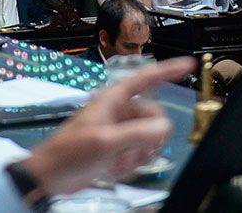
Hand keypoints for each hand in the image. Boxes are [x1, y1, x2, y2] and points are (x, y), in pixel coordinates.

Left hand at [20, 57, 196, 194]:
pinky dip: (131, 163)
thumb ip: (137, 134)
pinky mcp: (118, 147)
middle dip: (149, 139)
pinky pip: (139, 152)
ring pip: (149, 137)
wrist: (52, 176)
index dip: (168, 70)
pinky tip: (113, 169)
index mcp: (113, 100)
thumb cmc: (70, 153)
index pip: (146, 79)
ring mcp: (119, 130)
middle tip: (134, 152)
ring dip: (138, 155)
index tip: (188, 64)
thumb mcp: (106, 143)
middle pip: (154, 117)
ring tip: (118, 162)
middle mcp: (118, 112)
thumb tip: (165, 126)